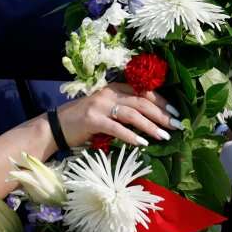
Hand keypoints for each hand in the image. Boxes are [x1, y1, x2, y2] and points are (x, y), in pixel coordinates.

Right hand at [56, 83, 178, 147]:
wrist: (56, 127)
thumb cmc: (83, 122)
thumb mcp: (105, 111)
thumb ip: (124, 111)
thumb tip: (150, 120)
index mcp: (113, 88)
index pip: (142, 91)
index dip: (161, 101)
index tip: (175, 112)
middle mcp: (108, 93)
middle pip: (141, 101)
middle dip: (161, 113)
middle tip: (176, 125)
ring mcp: (100, 106)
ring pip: (132, 113)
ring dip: (150, 126)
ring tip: (164, 136)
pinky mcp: (92, 120)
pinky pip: (117, 128)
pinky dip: (131, 136)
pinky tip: (142, 143)